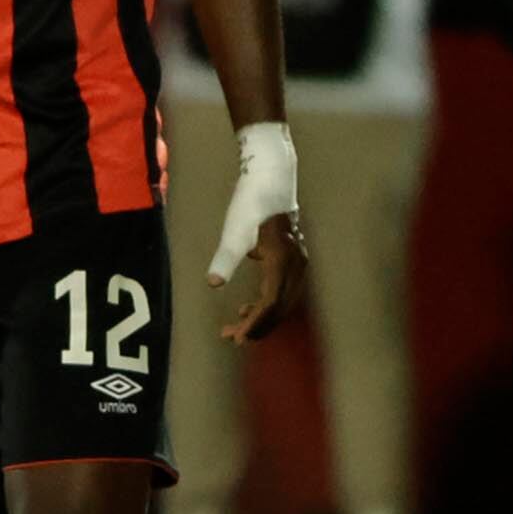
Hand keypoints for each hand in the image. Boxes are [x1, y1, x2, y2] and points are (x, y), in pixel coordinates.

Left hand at [205, 121, 308, 339]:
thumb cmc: (252, 201)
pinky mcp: (295, 257)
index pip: (271, 303)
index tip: (236, 338)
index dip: (254, 324)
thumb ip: (225, 258)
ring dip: (262, 317)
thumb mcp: (235, 231)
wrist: (271, 175)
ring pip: (283, 301)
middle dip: (257, 326)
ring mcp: (299, 262)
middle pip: (280, 308)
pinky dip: (268, 302)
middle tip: (232, 338)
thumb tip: (213, 284)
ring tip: (238, 326)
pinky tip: (250, 304)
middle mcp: (297, 266)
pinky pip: (283, 289)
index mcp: (283, 262)